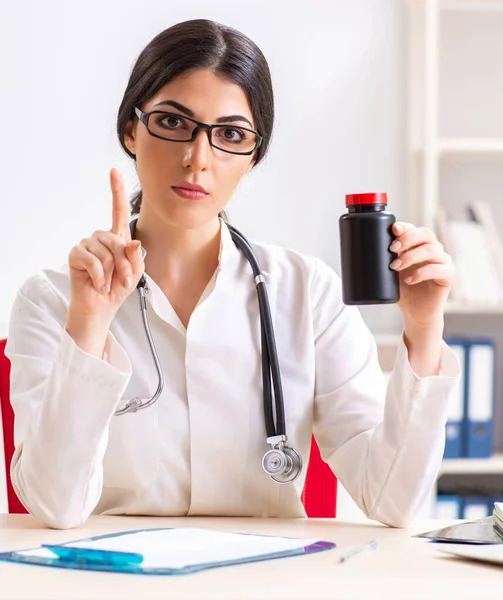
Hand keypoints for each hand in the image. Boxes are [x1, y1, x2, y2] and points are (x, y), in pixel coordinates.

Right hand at [67, 168, 144, 322]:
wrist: (101, 307)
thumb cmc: (117, 288)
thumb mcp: (136, 273)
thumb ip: (136, 257)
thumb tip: (133, 242)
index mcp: (117, 238)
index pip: (118, 211)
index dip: (116, 191)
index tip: (114, 171)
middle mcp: (101, 237)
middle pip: (117, 240)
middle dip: (124, 264)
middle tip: (124, 280)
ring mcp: (87, 244)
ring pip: (105, 252)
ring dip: (112, 272)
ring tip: (108, 283)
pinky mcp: (76, 254)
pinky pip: (92, 261)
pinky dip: (99, 276)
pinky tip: (97, 284)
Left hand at [390, 222, 455, 327]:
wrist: (414, 312)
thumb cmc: (403, 289)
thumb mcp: (390, 271)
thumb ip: (384, 259)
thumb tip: (361, 248)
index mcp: (420, 245)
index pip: (414, 229)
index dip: (405, 227)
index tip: (393, 230)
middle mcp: (434, 249)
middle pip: (425, 234)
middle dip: (407, 239)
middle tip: (391, 249)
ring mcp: (443, 261)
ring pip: (431, 250)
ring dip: (411, 256)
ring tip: (395, 267)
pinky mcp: (448, 275)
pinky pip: (439, 269)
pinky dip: (422, 273)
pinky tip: (410, 279)